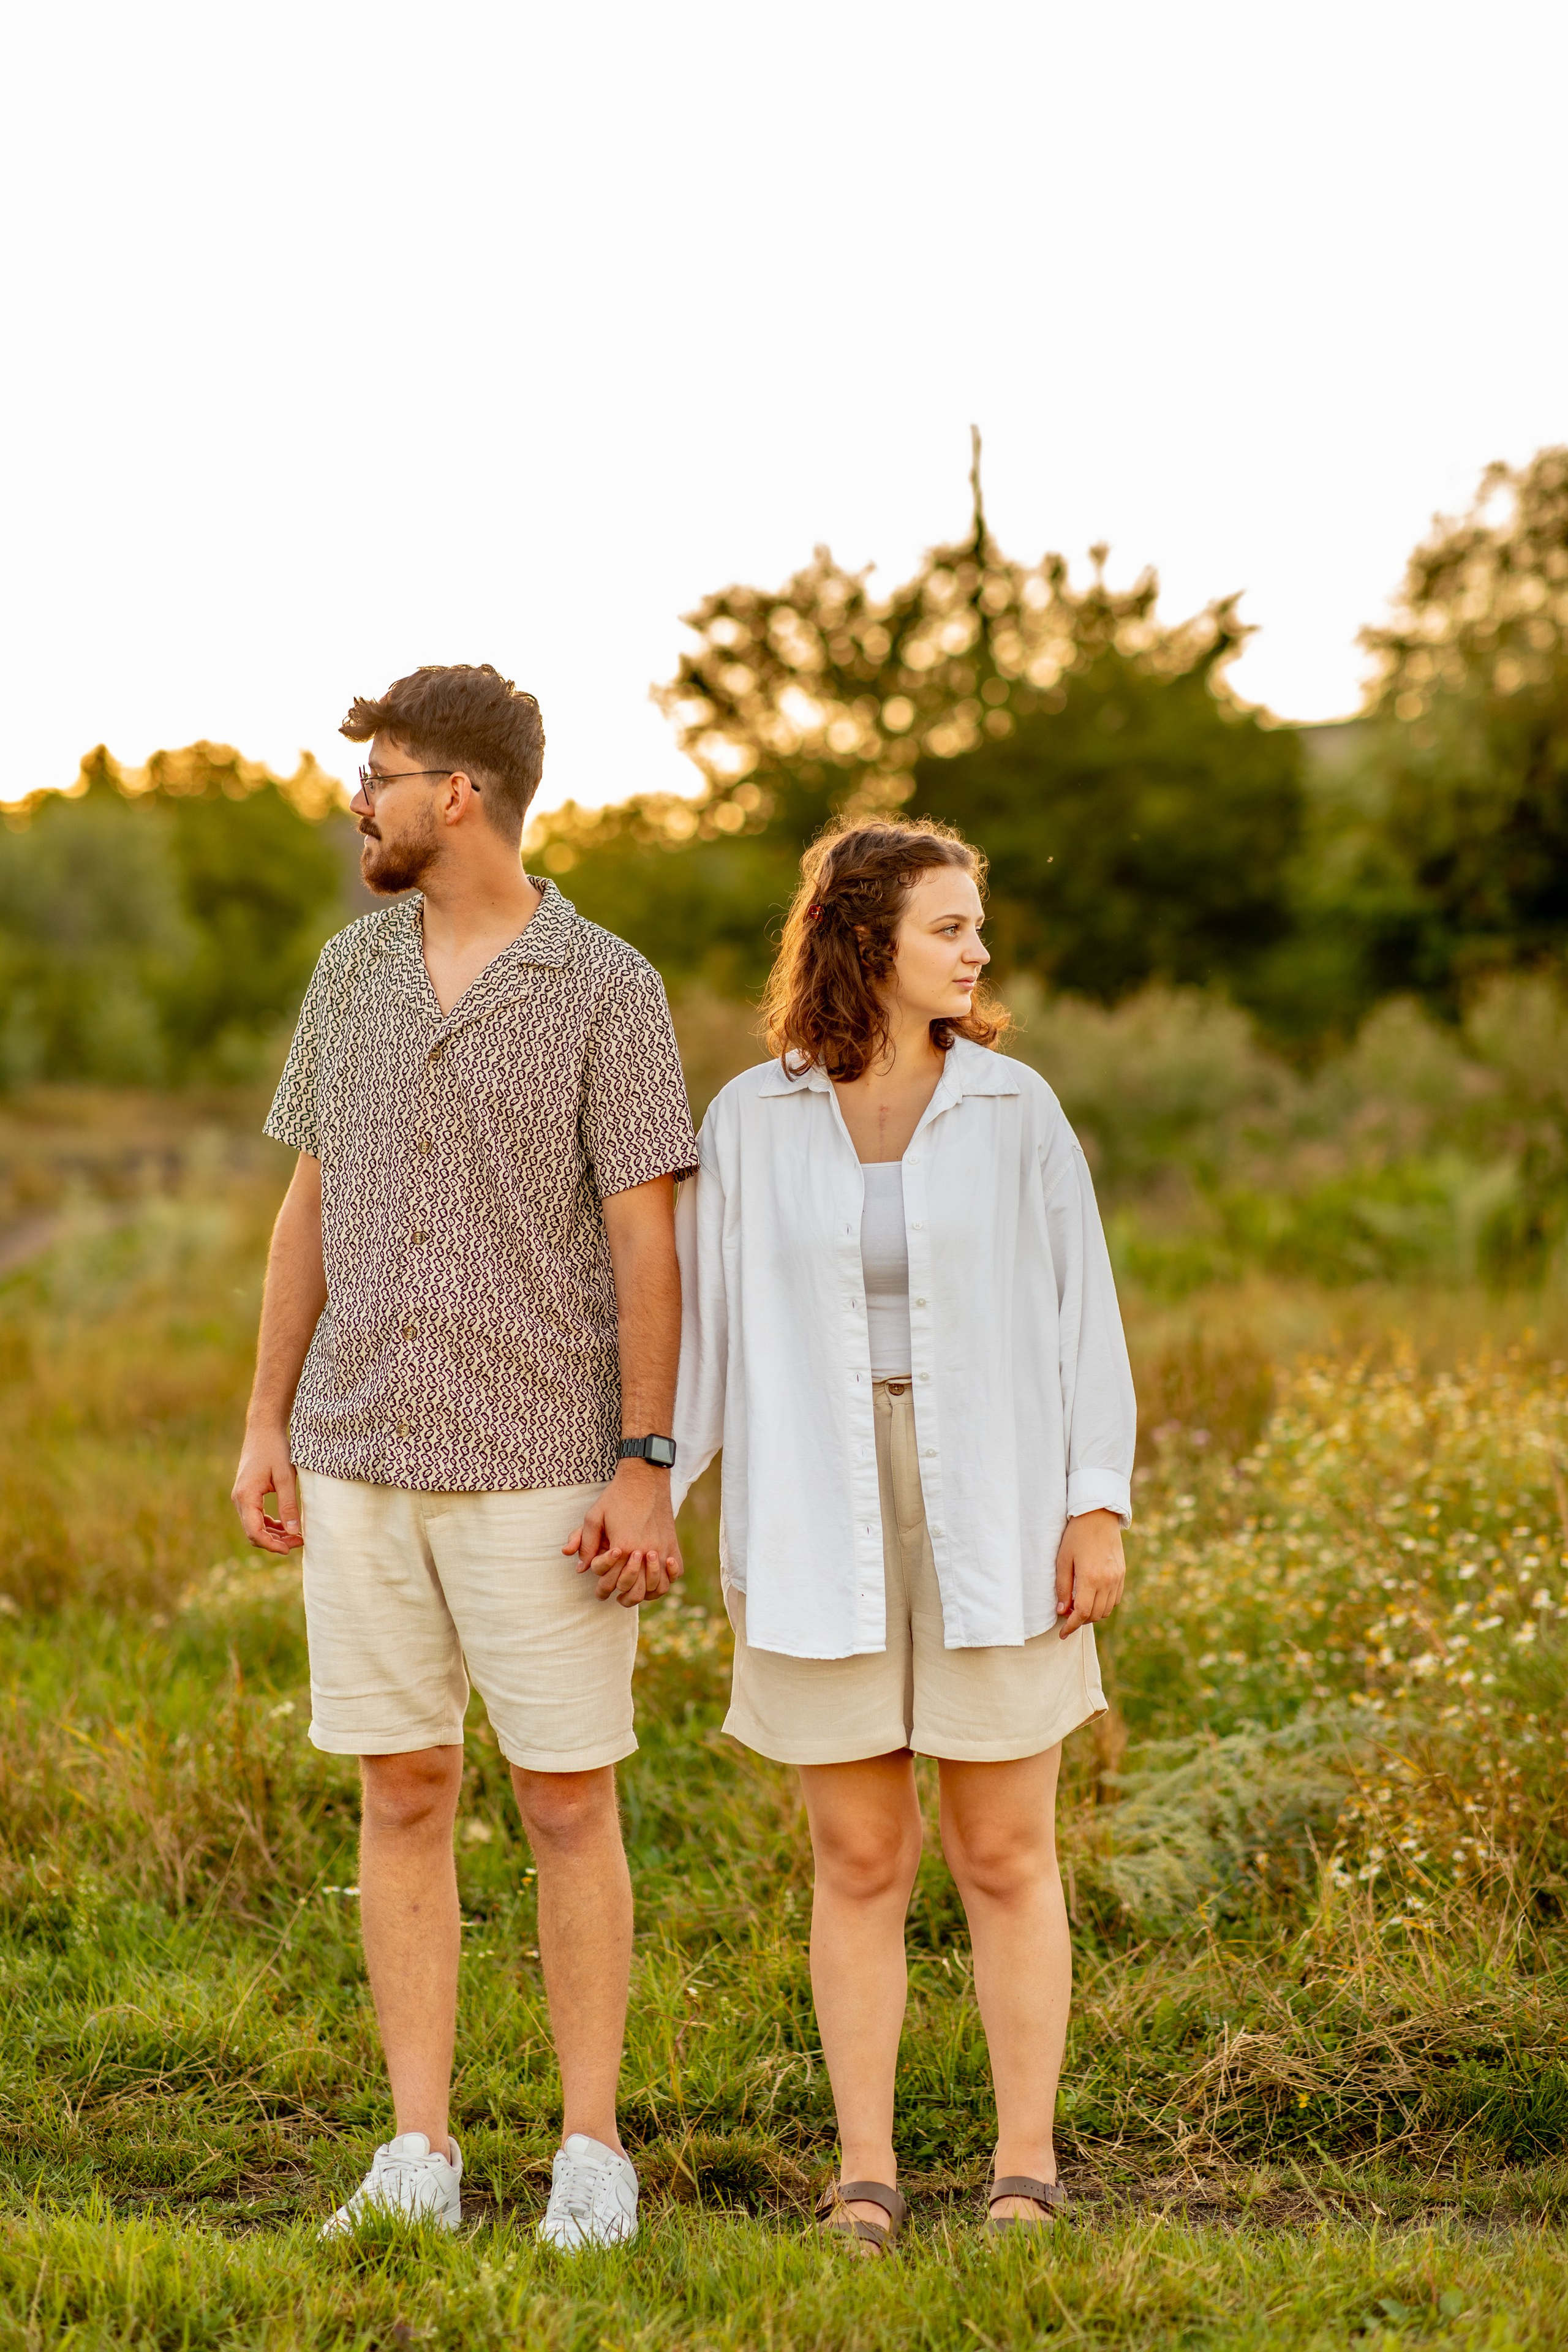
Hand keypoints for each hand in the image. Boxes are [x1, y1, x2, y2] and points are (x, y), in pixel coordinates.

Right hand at [232, 1423, 303, 1552]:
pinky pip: (256, 1517)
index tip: (290, 1549)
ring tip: (297, 1535)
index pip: (254, 1532)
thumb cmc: (275, 1450)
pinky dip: (270, 1525)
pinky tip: (287, 1524)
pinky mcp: (247, 1495)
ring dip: (274, 1534)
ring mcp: (242, 1498)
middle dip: (275, 1541)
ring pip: (255, 1526)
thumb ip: (289, 1505)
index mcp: (246, 1496)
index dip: (272, 1545)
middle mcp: (239, 1500)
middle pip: (254, 1532)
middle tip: (300, 1541)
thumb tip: (293, 1531)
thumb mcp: (286, 1477)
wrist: (264, 1430)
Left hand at [563, 1461, 683, 1607]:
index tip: (599, 1593)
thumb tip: (580, 1568)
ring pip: (657, 1587)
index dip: (602, 1591)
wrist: (644, 1478)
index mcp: (623, 1546)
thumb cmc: (616, 1497)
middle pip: (634, 1590)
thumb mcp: (593, 1517)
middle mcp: (645, 1551)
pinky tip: (656, 1580)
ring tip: (635, 1592)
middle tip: (615, 1597)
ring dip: (645, 1594)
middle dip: (622, 1597)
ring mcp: (662, 1549)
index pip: (611, 1581)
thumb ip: (585, 1544)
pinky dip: (666, 1581)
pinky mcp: (672, 1544)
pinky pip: (675, 1573)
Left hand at [1055, 1508, 1124, 1637]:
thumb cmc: (1076, 1536)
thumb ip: (1063, 1588)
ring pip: (1107, 1610)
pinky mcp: (1122, 1574)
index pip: (1082, 1613)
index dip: (1071, 1626)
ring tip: (1079, 1606)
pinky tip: (1092, 1597)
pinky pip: (1115, 1599)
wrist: (1098, 1516)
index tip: (1062, 1634)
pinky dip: (1104, 1604)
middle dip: (1080, 1620)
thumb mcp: (1062, 1560)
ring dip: (1093, 1614)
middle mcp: (1107, 1581)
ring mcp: (1117, 1578)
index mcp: (1090, 1578)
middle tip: (1067, 1614)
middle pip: (1095, 1615)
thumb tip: (1062, 1611)